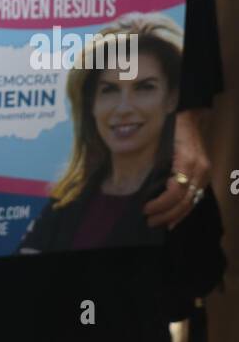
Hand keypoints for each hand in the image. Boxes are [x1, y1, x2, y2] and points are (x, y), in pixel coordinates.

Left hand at [143, 109, 210, 229]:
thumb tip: (138, 184)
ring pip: (191, 203)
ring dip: (175, 216)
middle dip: (166, 215)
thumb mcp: (160, 141)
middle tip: (149, 222)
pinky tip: (174, 219)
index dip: (160, 204)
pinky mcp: (204, 176)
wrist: (190, 117)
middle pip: (184, 201)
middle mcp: (199, 170)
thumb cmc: (171, 126)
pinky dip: (184, 210)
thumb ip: (154, 161)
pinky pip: (195, 198)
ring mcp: (204, 174)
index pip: (175, 192)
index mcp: (187, 161)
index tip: (145, 209)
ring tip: (159, 224)